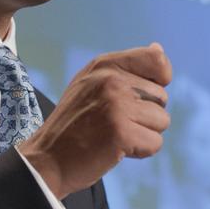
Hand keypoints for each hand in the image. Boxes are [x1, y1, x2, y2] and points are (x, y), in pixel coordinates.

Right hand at [21, 42, 172, 198]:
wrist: (47, 159)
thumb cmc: (73, 124)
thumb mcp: (92, 84)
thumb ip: (126, 68)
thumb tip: (159, 49)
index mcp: (105, 65)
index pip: (157, 59)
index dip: (160, 80)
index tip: (142, 96)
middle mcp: (112, 80)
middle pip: (162, 97)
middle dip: (145, 115)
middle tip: (114, 123)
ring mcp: (117, 106)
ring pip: (162, 120)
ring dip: (143, 134)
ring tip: (114, 135)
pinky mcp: (121, 133)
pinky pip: (155, 143)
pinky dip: (140, 151)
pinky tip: (116, 148)